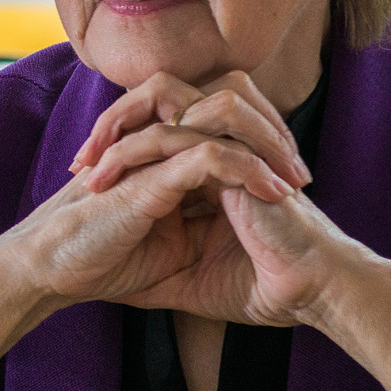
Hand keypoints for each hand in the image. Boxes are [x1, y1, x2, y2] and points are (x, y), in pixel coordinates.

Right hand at [0, 117, 294, 390]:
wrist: (50, 273)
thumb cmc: (98, 262)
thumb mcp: (165, 248)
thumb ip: (198, 229)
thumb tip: (245, 242)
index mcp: (164, 156)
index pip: (224, 130)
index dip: (265, 148)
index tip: (295, 186)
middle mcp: (158, 145)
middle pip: (229, 110)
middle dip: (273, 136)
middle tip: (303, 175)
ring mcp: (152, 153)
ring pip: (223, 119)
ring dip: (267, 147)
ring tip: (296, 182)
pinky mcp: (147, 173)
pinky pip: (209, 154)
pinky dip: (247, 170)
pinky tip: (273, 195)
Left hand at [68, 71, 390, 390]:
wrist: (310, 296)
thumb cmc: (259, 290)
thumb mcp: (185, 282)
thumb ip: (150, 276)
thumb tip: (108, 290)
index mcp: (206, 170)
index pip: (151, 131)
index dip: (111, 146)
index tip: (79, 177)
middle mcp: (219, 148)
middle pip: (159, 98)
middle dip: (114, 119)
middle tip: (81, 159)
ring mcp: (237, 144)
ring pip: (178, 93)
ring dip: (132, 119)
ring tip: (99, 160)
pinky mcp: (253, 152)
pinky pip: (209, 119)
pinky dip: (170, 129)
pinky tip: (137, 158)